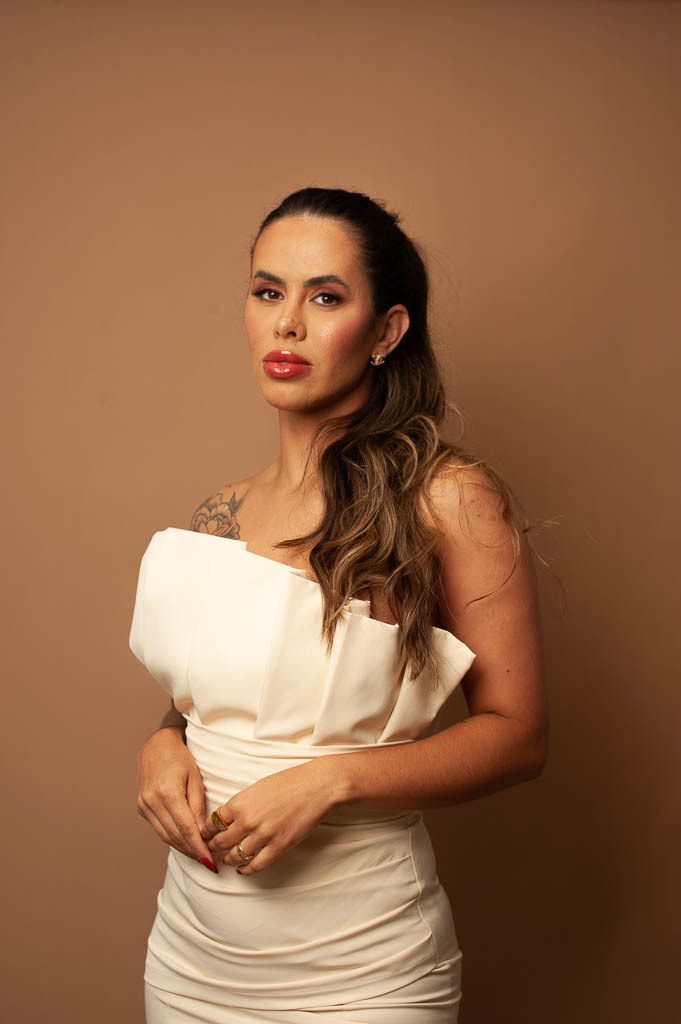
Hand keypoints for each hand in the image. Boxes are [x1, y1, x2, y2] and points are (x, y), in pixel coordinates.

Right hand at [136, 727, 218, 872]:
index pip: (185, 828)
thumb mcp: (195, 778)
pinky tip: (185, 843)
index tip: (210, 861)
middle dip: (192, 851)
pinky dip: (172, 838)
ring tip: (199, 857)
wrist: (156, 746)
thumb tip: (203, 832)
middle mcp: (152, 801)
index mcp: (168, 792)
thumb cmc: (180, 758)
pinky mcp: (141, 807)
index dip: (198, 847)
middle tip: (209, 863)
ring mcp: (144, 805)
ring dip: (182, 848)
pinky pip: (158, 828)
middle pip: (175, 835)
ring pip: (165, 835)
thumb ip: (197, 806)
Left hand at [199, 758, 341, 876]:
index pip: (213, 823)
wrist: (317, 786)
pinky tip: (243, 870)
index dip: (207, 831)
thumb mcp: (258, 787)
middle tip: (212, 849)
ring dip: (228, 860)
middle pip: (220, 841)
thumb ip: (242, 803)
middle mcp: (247, 820)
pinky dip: (246, 871)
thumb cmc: (290, 782)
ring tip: (227, 860)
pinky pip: (256, 865)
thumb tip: (230, 817)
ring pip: (235, 856)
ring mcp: (263, 835)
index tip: (206, 835)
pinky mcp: (278, 846)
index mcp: (240, 802)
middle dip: (213, 847)